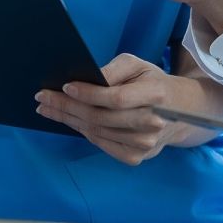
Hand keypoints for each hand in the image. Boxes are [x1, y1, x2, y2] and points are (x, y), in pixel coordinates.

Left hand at [36, 53, 205, 164]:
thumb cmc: (152, 82)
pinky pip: (101, 144)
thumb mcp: (138, 65)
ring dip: (68, 120)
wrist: (179, 111)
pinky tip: (67, 120)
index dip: (89, 94)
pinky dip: (81, 131)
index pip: (116, 98)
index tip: (65, 86)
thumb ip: (114, 70)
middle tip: (43, 97)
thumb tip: (87, 80)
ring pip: (97, 133)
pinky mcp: (136, 157)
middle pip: (101, 118)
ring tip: (47, 108)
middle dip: (68, 107)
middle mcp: (151, 124)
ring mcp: (144, 146)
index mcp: (155, 95)